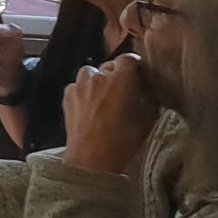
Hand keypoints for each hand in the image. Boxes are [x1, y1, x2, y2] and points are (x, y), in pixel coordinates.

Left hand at [61, 57, 158, 174]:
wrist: (91, 158)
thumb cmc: (123, 141)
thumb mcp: (147, 121)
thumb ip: (150, 100)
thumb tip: (150, 92)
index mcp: (121, 79)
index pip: (129, 59)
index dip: (135, 66)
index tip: (140, 76)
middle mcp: (99, 76)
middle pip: (110, 65)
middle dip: (118, 75)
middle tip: (125, 91)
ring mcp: (80, 84)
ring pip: (91, 72)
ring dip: (99, 80)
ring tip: (105, 96)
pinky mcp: (67, 95)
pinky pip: (78, 85)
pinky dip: (84, 90)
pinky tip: (90, 105)